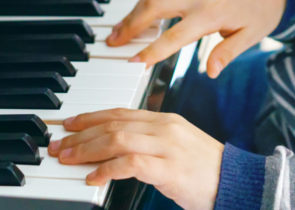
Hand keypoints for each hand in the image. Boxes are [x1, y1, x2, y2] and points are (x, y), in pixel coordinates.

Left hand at [48, 109, 223, 209]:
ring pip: (118, 138)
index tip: (69, 124)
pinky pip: (131, 163)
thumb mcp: (175, 150)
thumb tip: (115, 153)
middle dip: (81, 133)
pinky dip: (107, 169)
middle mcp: (165, 127)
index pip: (121, 112)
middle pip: (115, 123)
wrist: (236, 182)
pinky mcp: (169, 168)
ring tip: (67, 159)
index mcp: (166, 120)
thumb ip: (148, 145)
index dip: (91, 116)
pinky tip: (92, 178)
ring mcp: (168, 146)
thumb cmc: (204, 172)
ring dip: (87, 149)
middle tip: (58, 144)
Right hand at [107, 0, 285, 76]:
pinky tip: (139, 13)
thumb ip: (227, 53)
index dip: (152, 49)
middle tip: (112, 43)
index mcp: (213, 12)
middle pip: (155, 5)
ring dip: (134, 10)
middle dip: (130, 24)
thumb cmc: (262, 10)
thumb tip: (211, 72)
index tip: (133, 62)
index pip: (175, 34)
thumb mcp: (251, 36)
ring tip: (119, 30)